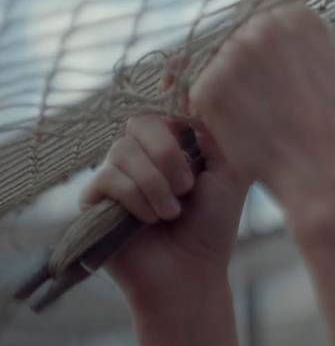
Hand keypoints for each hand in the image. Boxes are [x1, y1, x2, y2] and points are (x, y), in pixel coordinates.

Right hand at [79, 65, 251, 301]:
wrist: (192, 272)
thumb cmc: (214, 224)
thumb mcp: (229, 171)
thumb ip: (216, 131)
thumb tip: (199, 89)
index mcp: (175, 142)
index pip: (164, 102)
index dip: (170, 86)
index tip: (178, 74)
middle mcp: (143, 153)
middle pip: (141, 121)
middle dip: (168, 152)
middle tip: (188, 186)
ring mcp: (117, 174)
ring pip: (123, 150)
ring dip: (155, 183)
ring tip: (173, 211)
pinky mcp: (95, 200)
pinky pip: (108, 179)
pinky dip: (136, 199)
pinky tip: (152, 220)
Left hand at [186, 1, 334, 206]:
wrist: (324, 169)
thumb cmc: (332, 129)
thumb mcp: (325, 69)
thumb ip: (293, 49)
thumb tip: (267, 47)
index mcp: (297, 16)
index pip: (259, 15)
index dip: (258, 47)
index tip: (267, 73)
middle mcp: (264, 25)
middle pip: (232, 37)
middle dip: (239, 67)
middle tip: (258, 102)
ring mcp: (233, 54)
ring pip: (213, 67)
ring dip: (223, 89)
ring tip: (253, 120)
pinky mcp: (208, 86)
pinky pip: (199, 96)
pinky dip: (213, 115)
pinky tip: (241, 133)